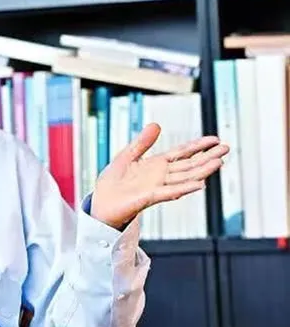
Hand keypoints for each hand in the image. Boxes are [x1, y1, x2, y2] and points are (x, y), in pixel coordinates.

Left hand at [91, 122, 228, 229]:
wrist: (101, 201)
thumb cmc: (113, 182)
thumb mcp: (127, 155)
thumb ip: (142, 142)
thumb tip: (156, 124)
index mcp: (156, 165)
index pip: (182, 153)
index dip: (198, 146)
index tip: (215, 139)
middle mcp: (161, 176)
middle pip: (189, 165)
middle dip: (207, 157)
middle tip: (227, 148)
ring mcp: (157, 187)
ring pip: (185, 178)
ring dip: (202, 171)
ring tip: (219, 162)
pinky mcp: (148, 197)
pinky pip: (169, 192)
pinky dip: (184, 188)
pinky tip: (199, 184)